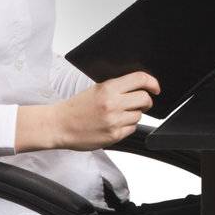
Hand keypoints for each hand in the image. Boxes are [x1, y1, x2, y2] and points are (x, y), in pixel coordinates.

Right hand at [17, 71, 159, 151]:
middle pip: (145, 99)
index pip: (140, 79)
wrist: (59, 125)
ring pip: (139, 115)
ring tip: (118, 115)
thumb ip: (118, 87)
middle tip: (140, 102)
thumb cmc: (76, 107)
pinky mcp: (114, 135)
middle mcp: (113, 103)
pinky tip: (114, 124)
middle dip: (145, 101)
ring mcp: (114, 120)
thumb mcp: (97, 89)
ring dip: (133, 115)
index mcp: (108, 88)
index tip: (155, 88)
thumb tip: (140, 86)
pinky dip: (127, 127)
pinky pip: (132, 129)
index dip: (153, 82)